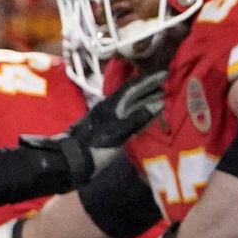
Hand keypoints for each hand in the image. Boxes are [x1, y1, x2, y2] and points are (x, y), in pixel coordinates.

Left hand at [28, 70, 166, 183]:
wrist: (70, 163)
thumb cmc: (93, 148)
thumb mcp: (117, 133)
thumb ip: (137, 118)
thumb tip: (159, 103)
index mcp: (111, 105)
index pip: (132, 87)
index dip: (148, 80)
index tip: (165, 74)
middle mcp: (110, 109)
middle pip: (132, 95)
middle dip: (149, 89)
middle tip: (167, 86)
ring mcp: (108, 120)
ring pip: (130, 106)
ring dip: (145, 101)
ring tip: (162, 98)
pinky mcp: (108, 131)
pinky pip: (127, 117)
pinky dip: (140, 114)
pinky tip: (147, 117)